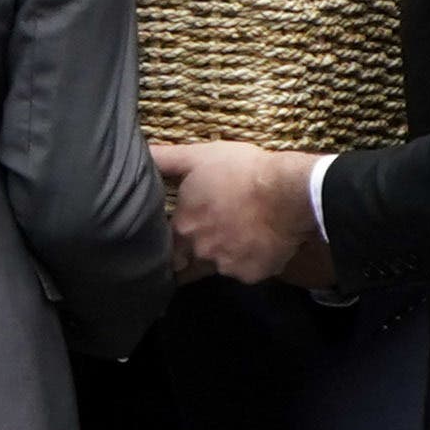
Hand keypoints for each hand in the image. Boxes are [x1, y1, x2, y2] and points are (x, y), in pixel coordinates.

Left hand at [153, 141, 326, 287]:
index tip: (176, 239)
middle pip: (189, 262)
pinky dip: (251, 261)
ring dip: (225, 256)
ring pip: (220, 267)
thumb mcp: (199, 157)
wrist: (288, 192)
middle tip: (209, 238)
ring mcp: (227, 267)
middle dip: (194, 255)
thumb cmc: (240, 171)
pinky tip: (260, 244)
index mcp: (183, 228)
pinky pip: (248, 271)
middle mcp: (200, 253)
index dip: (171, 242)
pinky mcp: (253, 275)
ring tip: (239, 236)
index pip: (167, 245)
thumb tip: (140, 154)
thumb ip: (166, 159)